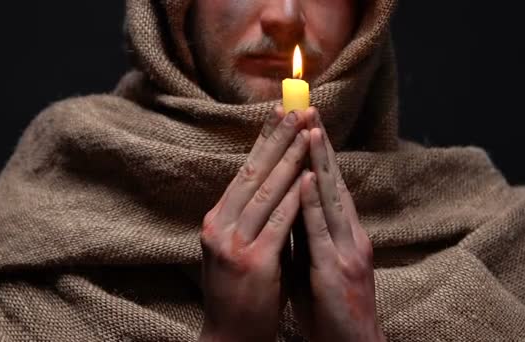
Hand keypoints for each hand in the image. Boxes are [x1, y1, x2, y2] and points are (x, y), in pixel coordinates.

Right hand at [199, 106, 310, 341]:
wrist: (229, 336)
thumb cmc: (240, 290)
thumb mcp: (237, 246)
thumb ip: (249, 216)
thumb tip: (273, 181)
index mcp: (217, 219)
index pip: (245, 171)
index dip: (264, 140)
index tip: (281, 112)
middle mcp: (219, 225)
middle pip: (253, 173)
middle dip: (277, 138)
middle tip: (296, 107)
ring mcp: (233, 244)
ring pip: (266, 192)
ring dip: (289, 158)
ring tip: (305, 130)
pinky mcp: (252, 262)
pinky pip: (278, 222)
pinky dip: (294, 197)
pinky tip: (308, 175)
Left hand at [292, 108, 384, 341]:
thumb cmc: (330, 307)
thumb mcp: (316, 263)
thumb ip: (305, 233)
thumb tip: (287, 203)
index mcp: (343, 233)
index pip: (327, 183)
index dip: (316, 152)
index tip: (303, 121)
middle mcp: (350, 234)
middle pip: (333, 181)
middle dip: (319, 144)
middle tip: (308, 108)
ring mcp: (347, 250)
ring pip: (332, 198)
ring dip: (321, 162)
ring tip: (310, 129)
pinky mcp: (338, 270)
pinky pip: (324, 232)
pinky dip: (316, 203)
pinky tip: (309, 179)